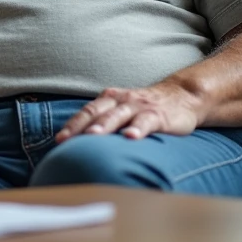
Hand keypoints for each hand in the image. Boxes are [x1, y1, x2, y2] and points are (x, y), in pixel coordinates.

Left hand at [55, 82, 205, 142]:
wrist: (182, 96)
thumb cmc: (144, 108)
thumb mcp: (121, 110)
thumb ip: (104, 122)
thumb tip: (80, 145)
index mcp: (109, 100)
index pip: (86, 111)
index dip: (72, 125)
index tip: (59, 140)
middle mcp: (121, 100)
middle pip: (97, 112)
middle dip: (80, 126)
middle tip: (66, 140)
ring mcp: (139, 106)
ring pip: (118, 115)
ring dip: (105, 124)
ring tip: (93, 135)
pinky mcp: (158, 114)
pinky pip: (146, 121)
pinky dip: (138, 128)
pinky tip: (130, 137)